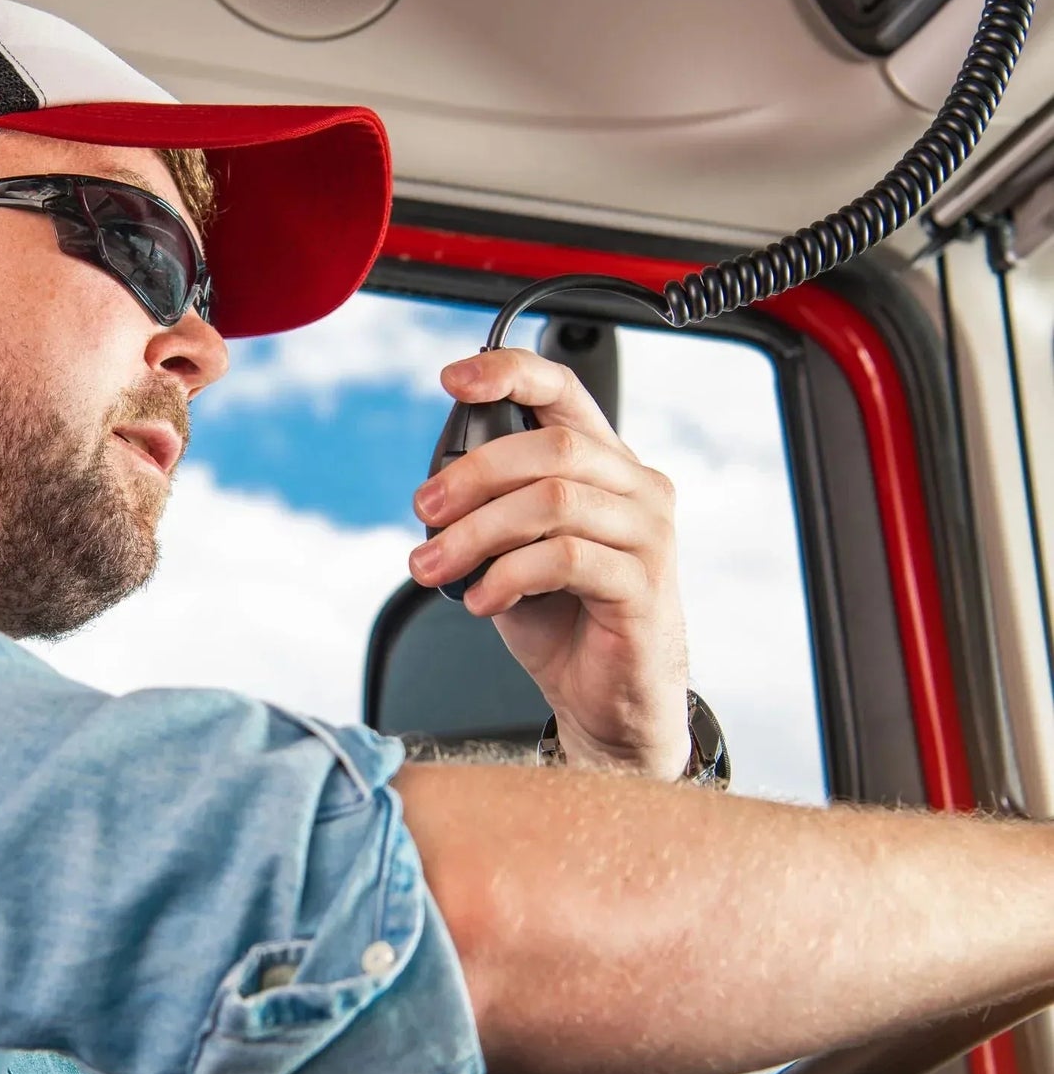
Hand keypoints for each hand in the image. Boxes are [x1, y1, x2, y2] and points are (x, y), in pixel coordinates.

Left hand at [409, 348, 689, 778]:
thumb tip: (435, 491)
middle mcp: (636, 488)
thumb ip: (492, 510)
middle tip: (425, 510)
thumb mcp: (515, 550)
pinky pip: (565, 558)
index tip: (454, 381)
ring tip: (434, 567)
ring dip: (477, 533)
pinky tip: (481, 601)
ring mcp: (647, 534)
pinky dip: (508, 575)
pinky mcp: (642, 584)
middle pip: (550, 449)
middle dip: (472, 475)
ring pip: (553, 502)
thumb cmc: (564, 620)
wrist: (608, 700)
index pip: (564, 392)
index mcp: (604, 466)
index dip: (510, 374)